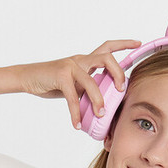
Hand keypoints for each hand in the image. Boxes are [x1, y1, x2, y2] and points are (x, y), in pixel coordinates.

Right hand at [17, 40, 141, 129]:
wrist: (29, 78)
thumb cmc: (52, 82)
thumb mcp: (74, 85)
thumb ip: (87, 90)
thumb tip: (101, 107)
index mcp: (86, 61)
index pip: (107, 48)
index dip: (124, 44)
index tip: (138, 43)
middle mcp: (81, 60)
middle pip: (106, 58)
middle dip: (118, 73)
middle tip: (122, 89)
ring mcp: (70, 66)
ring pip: (91, 80)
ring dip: (98, 98)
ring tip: (101, 114)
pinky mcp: (60, 75)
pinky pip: (72, 96)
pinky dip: (75, 112)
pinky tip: (77, 124)